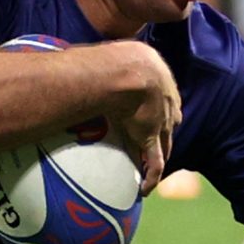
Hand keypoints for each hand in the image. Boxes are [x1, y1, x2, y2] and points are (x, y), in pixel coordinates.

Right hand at [97, 39, 182, 195]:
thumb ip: (101, 60)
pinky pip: (154, 163)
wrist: (125, 72)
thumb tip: (75, 55)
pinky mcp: (151, 138)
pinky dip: (151, 177)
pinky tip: (145, 190)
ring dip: (157, 155)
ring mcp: (161, 121)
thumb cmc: (112, 57)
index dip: (157, 105)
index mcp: (158, 75)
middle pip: (168, 120)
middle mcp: (166, 100)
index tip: (148, 110)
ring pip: (164, 143)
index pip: (162, 95)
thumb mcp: (113, 53)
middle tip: (152, 138)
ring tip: (149, 168)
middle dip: (162, 130)